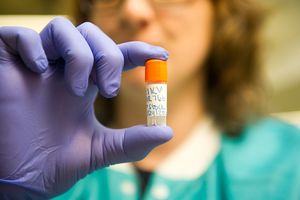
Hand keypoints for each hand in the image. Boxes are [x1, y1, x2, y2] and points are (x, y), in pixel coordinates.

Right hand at [0, 17, 171, 198]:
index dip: (139, 50)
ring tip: (77, 89)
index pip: (115, 55)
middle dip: (108, 55)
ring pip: (63, 29)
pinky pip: (20, 35)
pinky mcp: (6, 64)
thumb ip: (132, 142)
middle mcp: (62, 70)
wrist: (17, 179)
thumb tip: (168, 132)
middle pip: (92, 34)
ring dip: (79, 55)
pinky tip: (40, 70)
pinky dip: (34, 46)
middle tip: (108, 88)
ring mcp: (35, 65)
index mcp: (84, 85)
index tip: (161, 55)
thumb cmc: (54, 164)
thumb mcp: (99, 151)